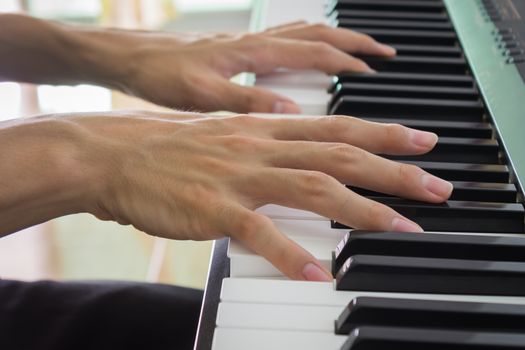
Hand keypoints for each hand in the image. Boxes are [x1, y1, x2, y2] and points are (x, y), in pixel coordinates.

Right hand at [71, 113, 450, 280]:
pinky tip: (319, 275)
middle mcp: (259, 145)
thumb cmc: (167, 145)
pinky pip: (261, 232)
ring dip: (362, 208)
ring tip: (401, 227)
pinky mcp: (213, 207)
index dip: (383, 133)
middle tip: (435, 185)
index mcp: (263, 128)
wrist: (113, 152)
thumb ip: (264, 142)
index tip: (420, 141)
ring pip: (313, 186)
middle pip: (340, 153)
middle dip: (393, 169)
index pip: (337, 127)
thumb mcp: (225, 133)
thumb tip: (297, 154)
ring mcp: (238, 176)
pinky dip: (293, 254)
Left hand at [108, 22, 394, 112]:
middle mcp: (254, 43)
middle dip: (355, 44)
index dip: (348, 63)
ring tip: (358, 52)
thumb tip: (291, 115)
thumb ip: (246, 104)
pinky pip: (283, 40)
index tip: (376, 74)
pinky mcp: (236, 50)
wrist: (128, 58)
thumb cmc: (158, 74)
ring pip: (303, 34)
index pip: (313, 53)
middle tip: (384, 55)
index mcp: (252, 53)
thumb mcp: (201, 95)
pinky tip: (308, 58)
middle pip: (317, 36)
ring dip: (335, 41)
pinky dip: (306, 44)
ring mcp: (247, 44)